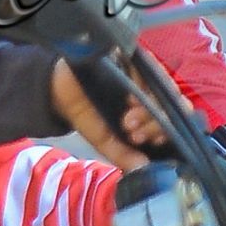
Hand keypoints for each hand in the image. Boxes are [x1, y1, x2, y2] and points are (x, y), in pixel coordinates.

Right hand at [51, 59, 166, 170]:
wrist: (54, 88)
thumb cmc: (82, 112)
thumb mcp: (102, 140)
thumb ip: (122, 153)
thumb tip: (144, 168)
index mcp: (147, 112)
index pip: (172, 120)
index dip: (165, 132)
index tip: (148, 142)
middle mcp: (149, 91)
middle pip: (171, 105)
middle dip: (157, 124)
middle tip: (133, 134)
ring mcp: (142, 73)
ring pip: (164, 89)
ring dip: (151, 110)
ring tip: (128, 121)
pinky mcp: (133, 56)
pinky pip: (152, 68)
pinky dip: (147, 87)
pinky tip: (132, 100)